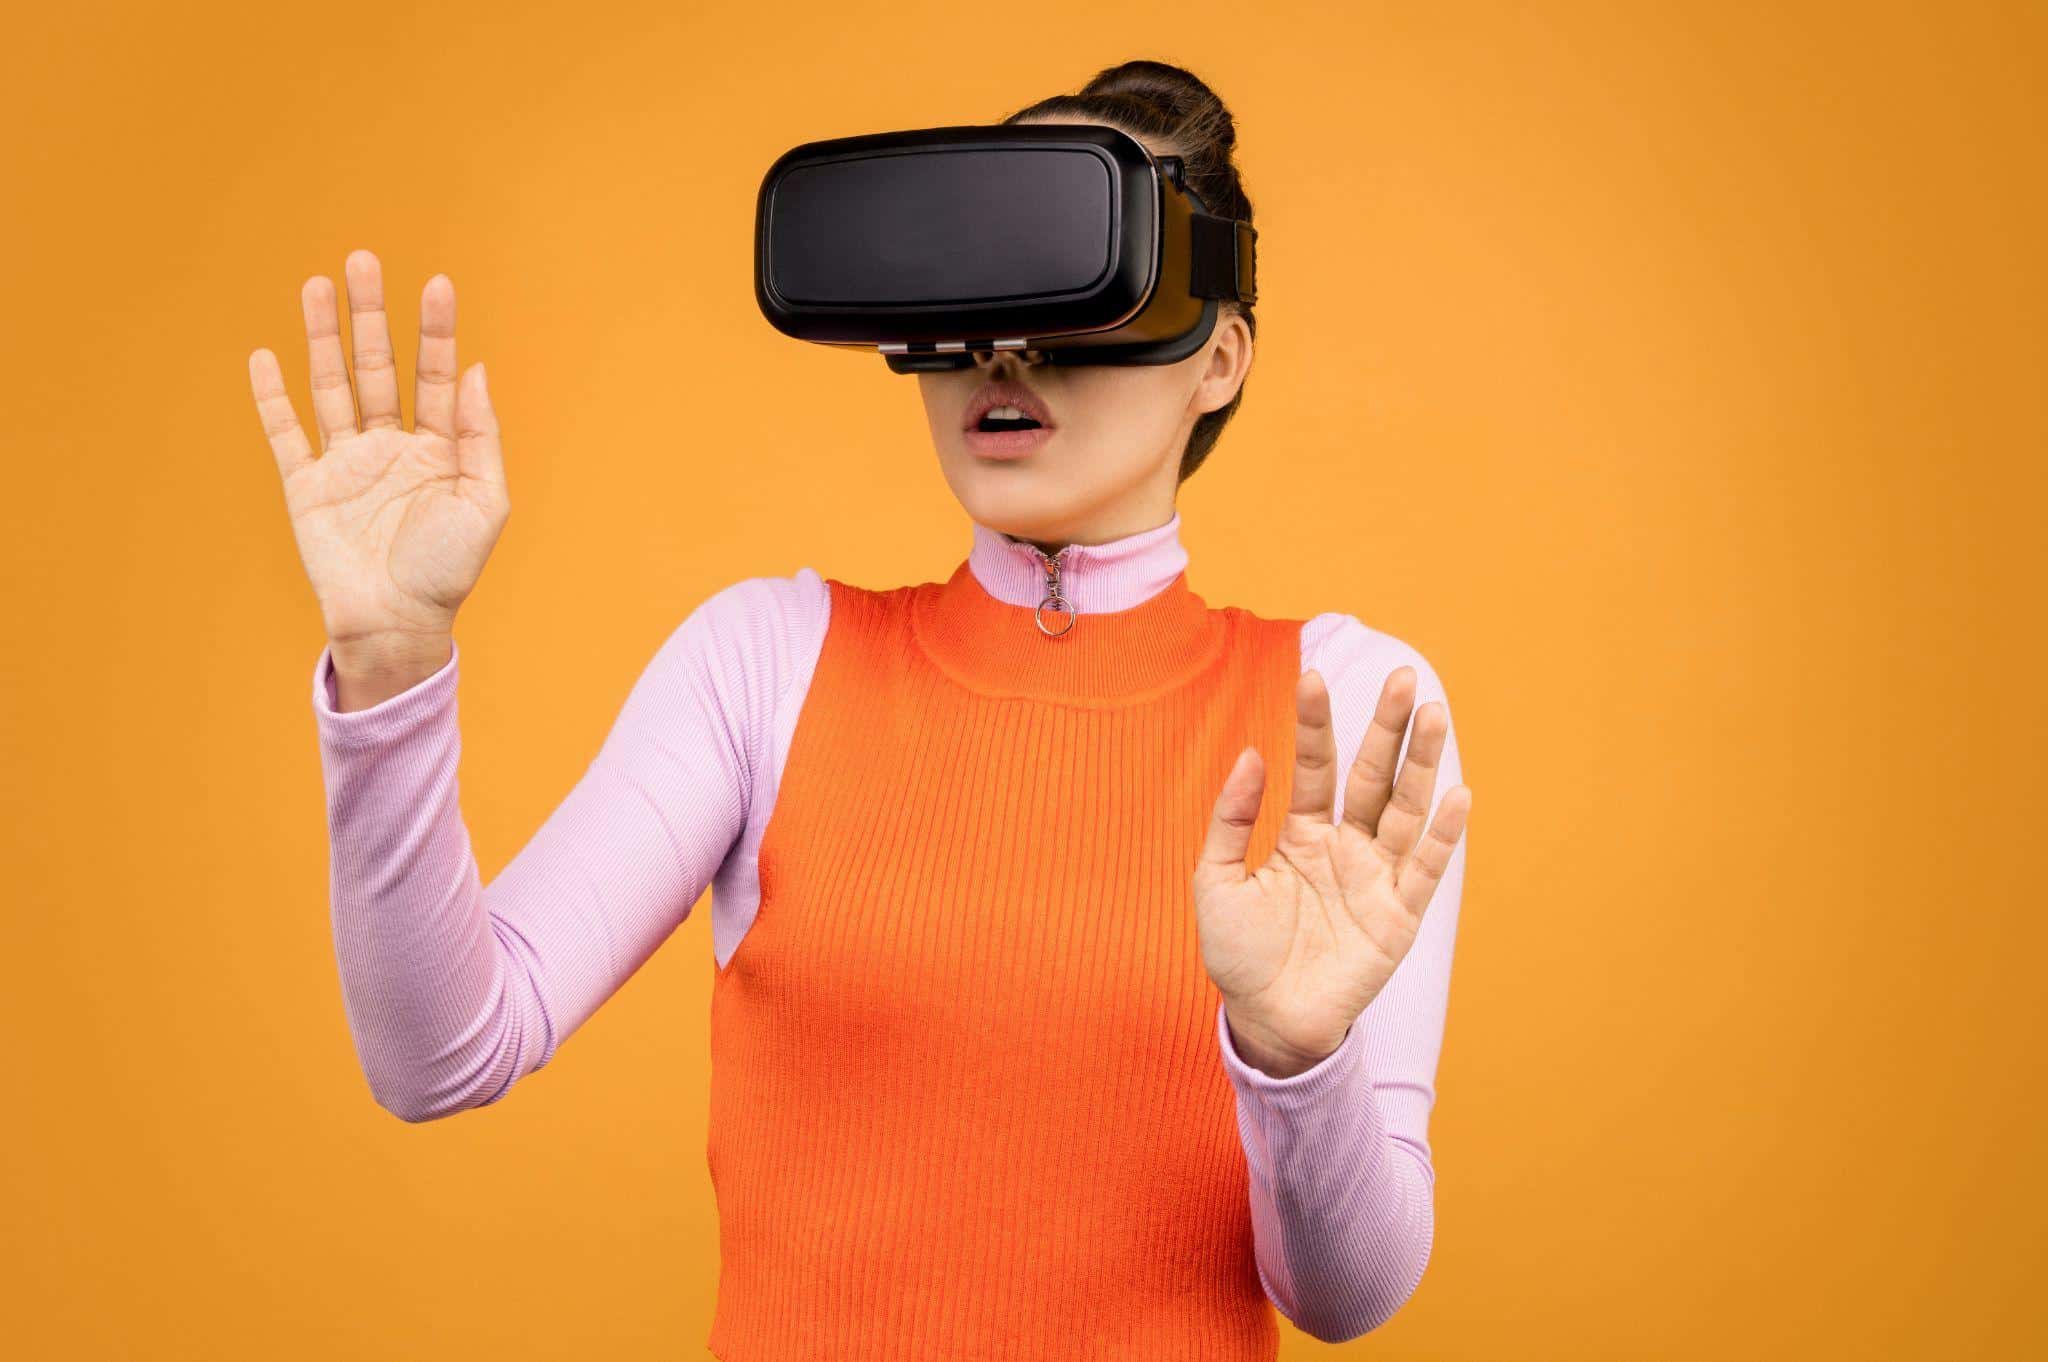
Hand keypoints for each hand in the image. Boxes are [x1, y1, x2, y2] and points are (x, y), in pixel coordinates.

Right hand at [247, 249, 506, 657]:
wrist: (397, 623)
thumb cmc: (448, 571)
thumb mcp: (484, 502)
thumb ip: (479, 436)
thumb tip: (475, 371)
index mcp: (438, 449)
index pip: (435, 375)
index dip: (436, 331)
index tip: (437, 285)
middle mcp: (391, 447)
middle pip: (378, 366)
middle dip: (372, 315)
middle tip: (365, 259)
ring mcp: (347, 463)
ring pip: (332, 386)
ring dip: (324, 336)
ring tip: (318, 284)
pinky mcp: (307, 486)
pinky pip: (286, 433)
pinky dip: (273, 396)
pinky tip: (266, 356)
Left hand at [1194, 665, 1471, 1077]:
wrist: (1266, 1022)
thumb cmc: (1239, 955)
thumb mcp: (1215, 881)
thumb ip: (1230, 819)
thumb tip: (1253, 755)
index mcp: (1303, 834)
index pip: (1316, 767)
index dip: (1315, 724)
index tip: (1311, 675)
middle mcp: (1346, 847)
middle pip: (1372, 775)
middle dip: (1388, 727)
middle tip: (1404, 676)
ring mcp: (1375, 879)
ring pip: (1405, 809)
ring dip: (1423, 763)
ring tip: (1435, 715)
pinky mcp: (1398, 917)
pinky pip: (1424, 869)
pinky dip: (1444, 835)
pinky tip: (1459, 795)